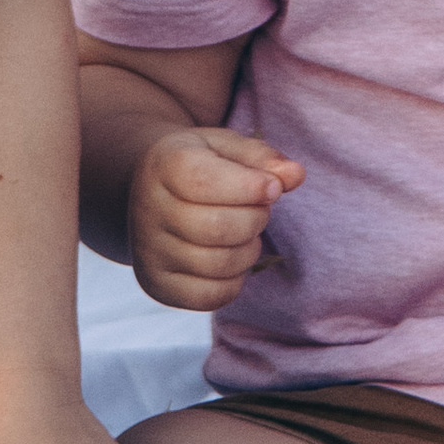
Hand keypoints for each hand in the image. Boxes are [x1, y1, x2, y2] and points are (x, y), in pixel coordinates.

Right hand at [128, 122, 303, 313]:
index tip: (273, 187)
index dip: (251, 187)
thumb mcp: (225, 147)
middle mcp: (148, 211)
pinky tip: (234, 256)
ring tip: (248, 231)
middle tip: (261, 208)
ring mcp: (149, 253)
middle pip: (218, 227)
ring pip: (218, 264)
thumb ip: (261, 158)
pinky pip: (210, 297)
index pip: (208, 183)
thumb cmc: (199, 164)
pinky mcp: (158, 285)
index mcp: (164, 165)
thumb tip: (296, 176)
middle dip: (256, 218)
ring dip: (249, 249)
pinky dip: (236, 280)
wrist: (148, 191)